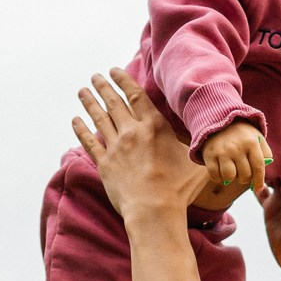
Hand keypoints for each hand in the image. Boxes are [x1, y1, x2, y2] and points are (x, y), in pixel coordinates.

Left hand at [74, 71, 211, 219]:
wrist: (154, 210)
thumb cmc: (178, 188)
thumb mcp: (194, 160)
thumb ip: (194, 145)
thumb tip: (205, 137)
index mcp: (154, 126)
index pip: (136, 96)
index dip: (123, 80)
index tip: (113, 70)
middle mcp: (132, 132)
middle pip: (114, 103)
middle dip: (103, 87)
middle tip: (95, 77)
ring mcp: (116, 147)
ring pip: (99, 119)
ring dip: (90, 103)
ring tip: (82, 91)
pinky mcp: (104, 164)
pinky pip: (89, 142)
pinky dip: (81, 130)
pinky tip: (75, 120)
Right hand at [200, 123, 272, 201]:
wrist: (219, 122)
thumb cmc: (242, 134)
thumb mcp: (257, 138)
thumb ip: (265, 153)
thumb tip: (264, 175)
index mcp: (251, 142)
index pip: (259, 167)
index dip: (259, 180)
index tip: (258, 188)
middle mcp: (237, 147)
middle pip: (245, 175)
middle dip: (245, 178)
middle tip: (242, 174)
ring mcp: (222, 151)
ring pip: (229, 177)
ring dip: (231, 178)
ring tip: (231, 172)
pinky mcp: (209, 155)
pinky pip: (215, 176)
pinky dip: (218, 178)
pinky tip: (220, 172)